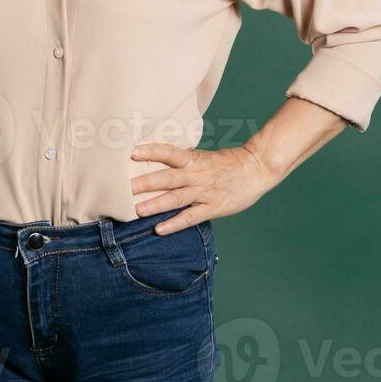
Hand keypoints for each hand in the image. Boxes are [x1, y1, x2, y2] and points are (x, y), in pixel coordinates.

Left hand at [130, 143, 279, 234]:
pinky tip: (159, 229)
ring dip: (156, 204)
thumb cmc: (228, 163)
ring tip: (137, 210)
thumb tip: (156, 163)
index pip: (170, 153)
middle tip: (124, 187)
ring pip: (176, 198)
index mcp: (194, 160)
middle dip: (145, 182)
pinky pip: (191, 217)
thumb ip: (184, 162)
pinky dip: (174, 224)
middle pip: (168, 178)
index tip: (133, 153)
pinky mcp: (213, 208)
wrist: (257, 169)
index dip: (152, 152)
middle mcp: (197, 175)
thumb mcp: (204, 157)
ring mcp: (204, 192)